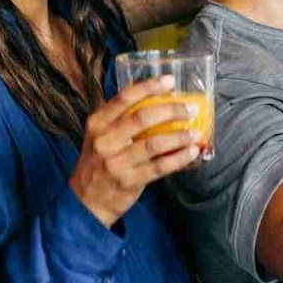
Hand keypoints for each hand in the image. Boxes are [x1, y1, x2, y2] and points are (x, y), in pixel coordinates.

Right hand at [69, 75, 203, 227]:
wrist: (86, 201)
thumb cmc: (98, 163)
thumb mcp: (100, 136)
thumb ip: (120, 118)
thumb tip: (153, 97)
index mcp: (98, 123)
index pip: (124, 98)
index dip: (149, 87)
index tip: (170, 81)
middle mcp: (105, 140)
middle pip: (142, 118)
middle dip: (171, 110)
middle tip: (191, 109)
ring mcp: (116, 162)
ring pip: (154, 143)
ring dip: (179, 136)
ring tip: (196, 132)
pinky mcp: (129, 181)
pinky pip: (160, 167)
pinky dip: (179, 158)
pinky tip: (191, 152)